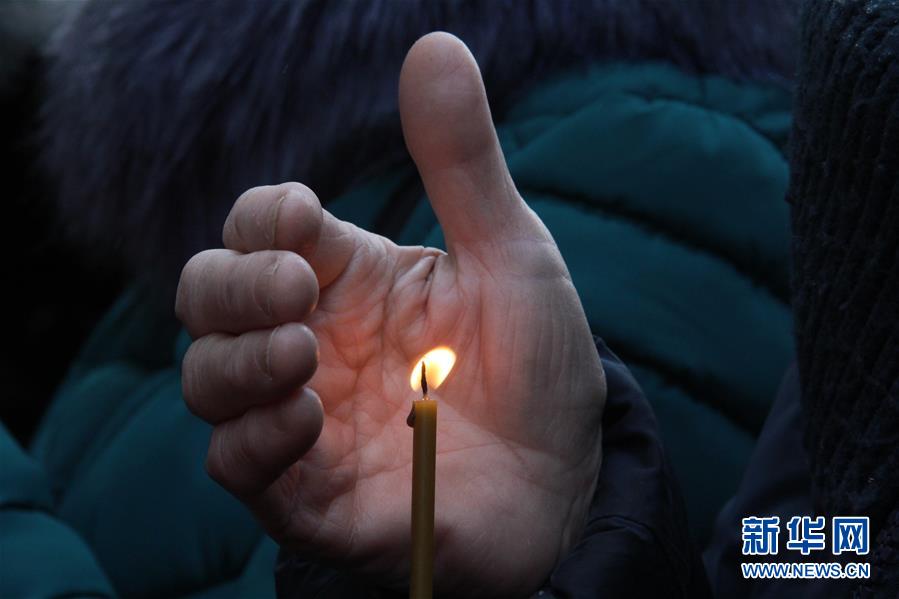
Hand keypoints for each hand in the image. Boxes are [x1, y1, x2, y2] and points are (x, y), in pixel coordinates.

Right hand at [175, 32, 604, 596]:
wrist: (562, 478)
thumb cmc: (536, 365)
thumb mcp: (510, 253)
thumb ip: (463, 162)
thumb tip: (434, 44)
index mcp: (351, 277)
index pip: (261, 227)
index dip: (266, 217)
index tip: (306, 220)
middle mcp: (312, 341)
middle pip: (209, 295)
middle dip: (234, 283)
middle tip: (298, 290)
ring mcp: (301, 417)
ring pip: (205, 378)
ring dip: (235, 359)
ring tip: (300, 352)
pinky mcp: (305, 491)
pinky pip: (235, 465)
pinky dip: (253, 439)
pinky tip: (309, 420)